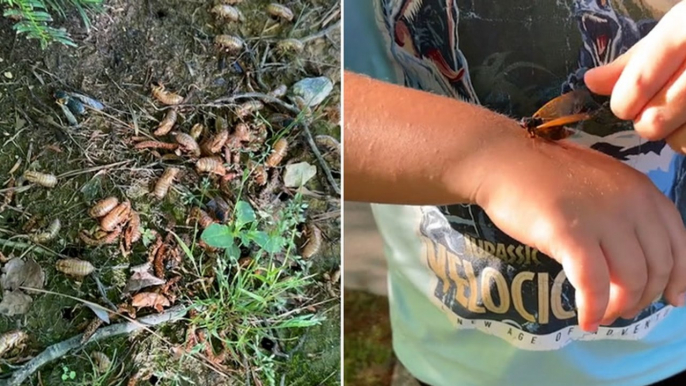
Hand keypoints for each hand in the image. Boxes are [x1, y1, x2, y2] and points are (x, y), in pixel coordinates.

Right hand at [472, 137, 685, 331]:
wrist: (504, 161)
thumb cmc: (546, 174)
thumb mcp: (600, 185)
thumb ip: (624, 213)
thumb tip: (637, 259)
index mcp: (642, 191)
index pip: (678, 242)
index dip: (679, 277)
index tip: (671, 300)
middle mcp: (631, 204)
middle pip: (657, 267)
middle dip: (644, 298)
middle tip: (623, 311)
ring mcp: (602, 218)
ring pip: (629, 280)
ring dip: (619, 308)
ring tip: (603, 316)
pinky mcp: (570, 234)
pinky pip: (592, 285)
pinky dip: (593, 309)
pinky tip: (585, 320)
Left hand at [584, 1, 685, 151]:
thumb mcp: (680, 27)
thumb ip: (636, 59)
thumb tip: (592, 82)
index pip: (642, 77)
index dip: (626, 98)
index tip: (624, 104)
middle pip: (657, 119)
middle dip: (648, 121)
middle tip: (656, 109)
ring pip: (682, 141)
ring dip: (674, 134)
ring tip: (684, 112)